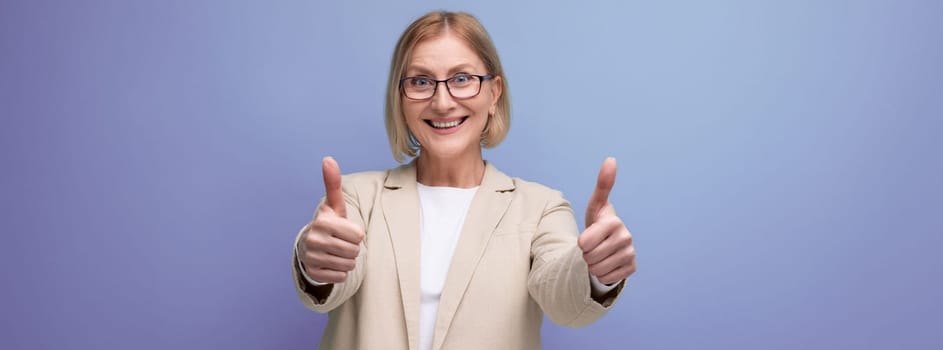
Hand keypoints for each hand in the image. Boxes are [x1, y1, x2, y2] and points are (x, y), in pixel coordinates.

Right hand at [298, 156, 364, 283]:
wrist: (312, 246)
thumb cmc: (330, 223)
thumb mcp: (334, 205)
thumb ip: (333, 183)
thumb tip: (328, 158)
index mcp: (322, 222)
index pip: (358, 235)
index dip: (356, 234)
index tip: (345, 230)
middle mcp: (313, 239)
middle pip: (354, 251)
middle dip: (353, 248)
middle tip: (342, 243)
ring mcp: (311, 258)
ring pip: (349, 265)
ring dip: (347, 260)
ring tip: (337, 252)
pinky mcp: (313, 273)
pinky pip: (341, 277)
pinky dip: (340, 272)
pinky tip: (331, 263)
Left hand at [578, 157, 636, 284]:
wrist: (609, 244)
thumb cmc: (599, 222)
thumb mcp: (596, 205)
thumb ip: (602, 185)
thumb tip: (611, 159)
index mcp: (614, 222)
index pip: (584, 243)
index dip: (581, 243)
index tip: (588, 237)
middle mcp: (626, 237)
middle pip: (589, 257)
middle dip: (587, 254)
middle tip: (593, 247)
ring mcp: (630, 254)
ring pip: (597, 269)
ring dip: (593, 265)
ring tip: (599, 255)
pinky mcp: (632, 268)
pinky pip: (607, 277)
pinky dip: (603, 274)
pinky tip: (608, 263)